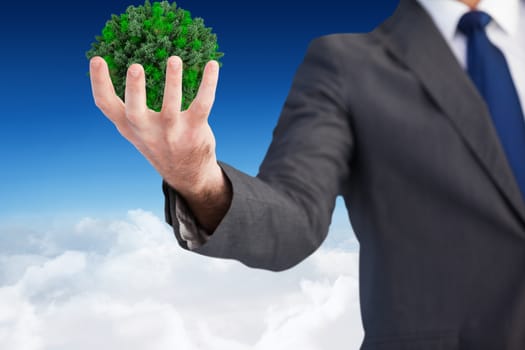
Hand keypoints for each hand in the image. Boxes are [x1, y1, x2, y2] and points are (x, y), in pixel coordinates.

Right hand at [89, 56, 222, 197]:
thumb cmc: (159, 142)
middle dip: (135, 90)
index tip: (97, 59)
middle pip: (135, 111)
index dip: (99, 83)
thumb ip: (129, 109)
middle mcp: (147, 131)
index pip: (106, 106)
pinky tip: (211, 65)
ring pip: (171, 107)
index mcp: (129, 126)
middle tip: (135, 67)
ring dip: (173, 82)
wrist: (187, 174)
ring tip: (174, 60)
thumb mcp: (138, 131)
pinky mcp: (194, 130)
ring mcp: (171, 133)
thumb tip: (126, 65)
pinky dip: (208, 84)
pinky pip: (202, 104)